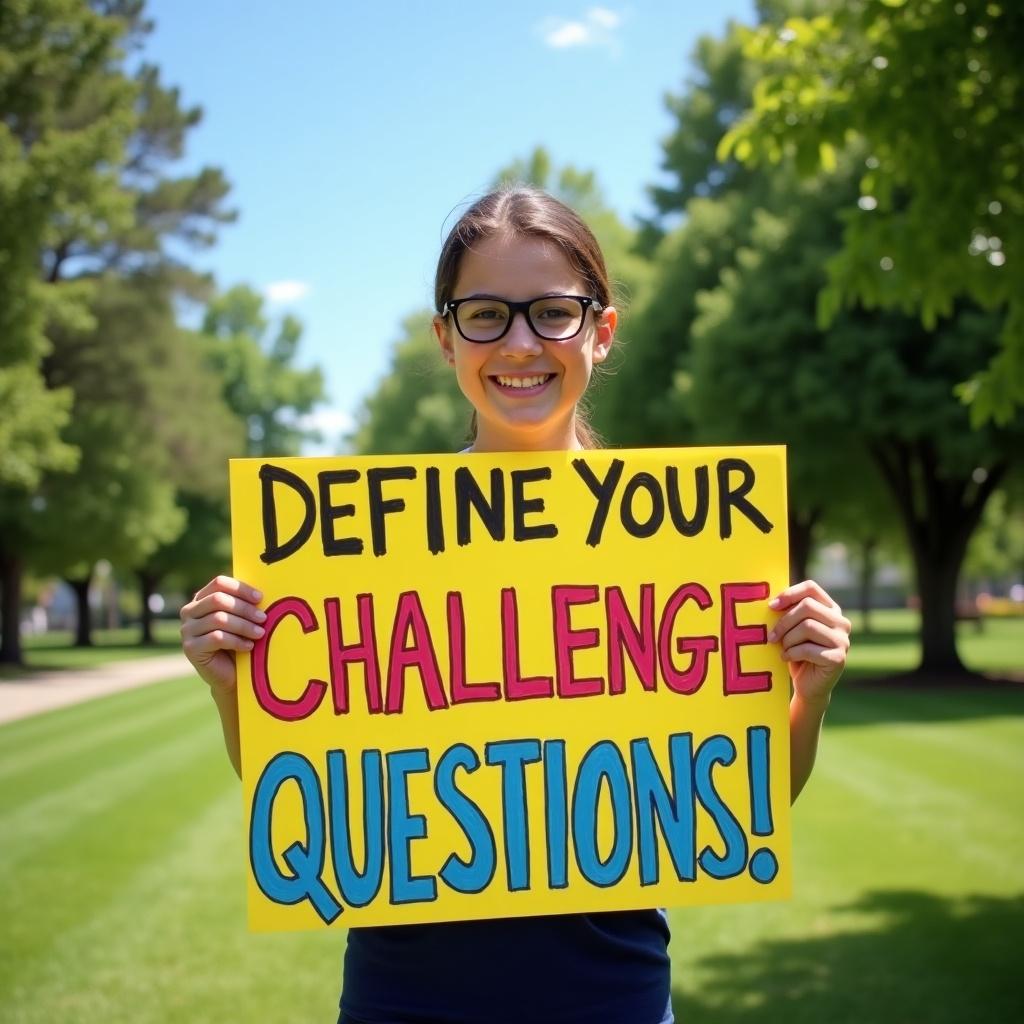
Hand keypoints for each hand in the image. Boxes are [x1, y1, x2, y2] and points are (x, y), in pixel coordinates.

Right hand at [179, 575, 265, 693]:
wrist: (231, 675)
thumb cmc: (239, 642)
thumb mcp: (241, 619)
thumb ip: (244, 603)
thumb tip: (263, 591)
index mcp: (201, 598)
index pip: (219, 584)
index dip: (241, 588)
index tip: (260, 598)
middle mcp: (189, 611)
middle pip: (218, 600)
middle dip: (244, 609)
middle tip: (263, 618)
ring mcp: (187, 630)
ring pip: (219, 619)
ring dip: (244, 626)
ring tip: (260, 633)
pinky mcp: (190, 648)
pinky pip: (216, 638)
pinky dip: (236, 641)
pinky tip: (249, 646)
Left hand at [767, 580, 850, 705]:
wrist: (808, 686)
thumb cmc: (797, 653)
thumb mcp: (792, 629)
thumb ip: (789, 612)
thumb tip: (772, 601)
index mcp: (831, 609)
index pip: (811, 588)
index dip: (789, 593)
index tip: (771, 606)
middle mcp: (841, 622)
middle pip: (807, 606)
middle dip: (784, 621)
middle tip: (772, 636)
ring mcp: (843, 640)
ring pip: (807, 626)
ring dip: (788, 639)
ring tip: (783, 649)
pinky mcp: (838, 658)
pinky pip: (807, 648)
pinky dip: (791, 653)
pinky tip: (786, 658)